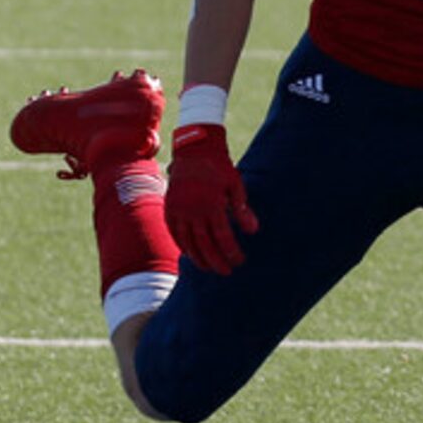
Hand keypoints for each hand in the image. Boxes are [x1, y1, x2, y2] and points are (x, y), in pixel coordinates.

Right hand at [167, 123, 256, 274]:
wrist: (195, 149)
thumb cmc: (220, 167)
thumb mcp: (236, 186)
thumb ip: (242, 210)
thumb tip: (253, 232)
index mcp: (212, 205)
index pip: (222, 237)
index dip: (231, 252)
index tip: (239, 261)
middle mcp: (193, 210)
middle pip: (204, 244)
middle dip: (216, 261)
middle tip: (225, 272)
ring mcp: (179, 209)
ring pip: (187, 242)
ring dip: (198, 258)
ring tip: (208, 268)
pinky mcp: (169, 207)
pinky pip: (174, 232)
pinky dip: (181, 245)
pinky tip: (189, 254)